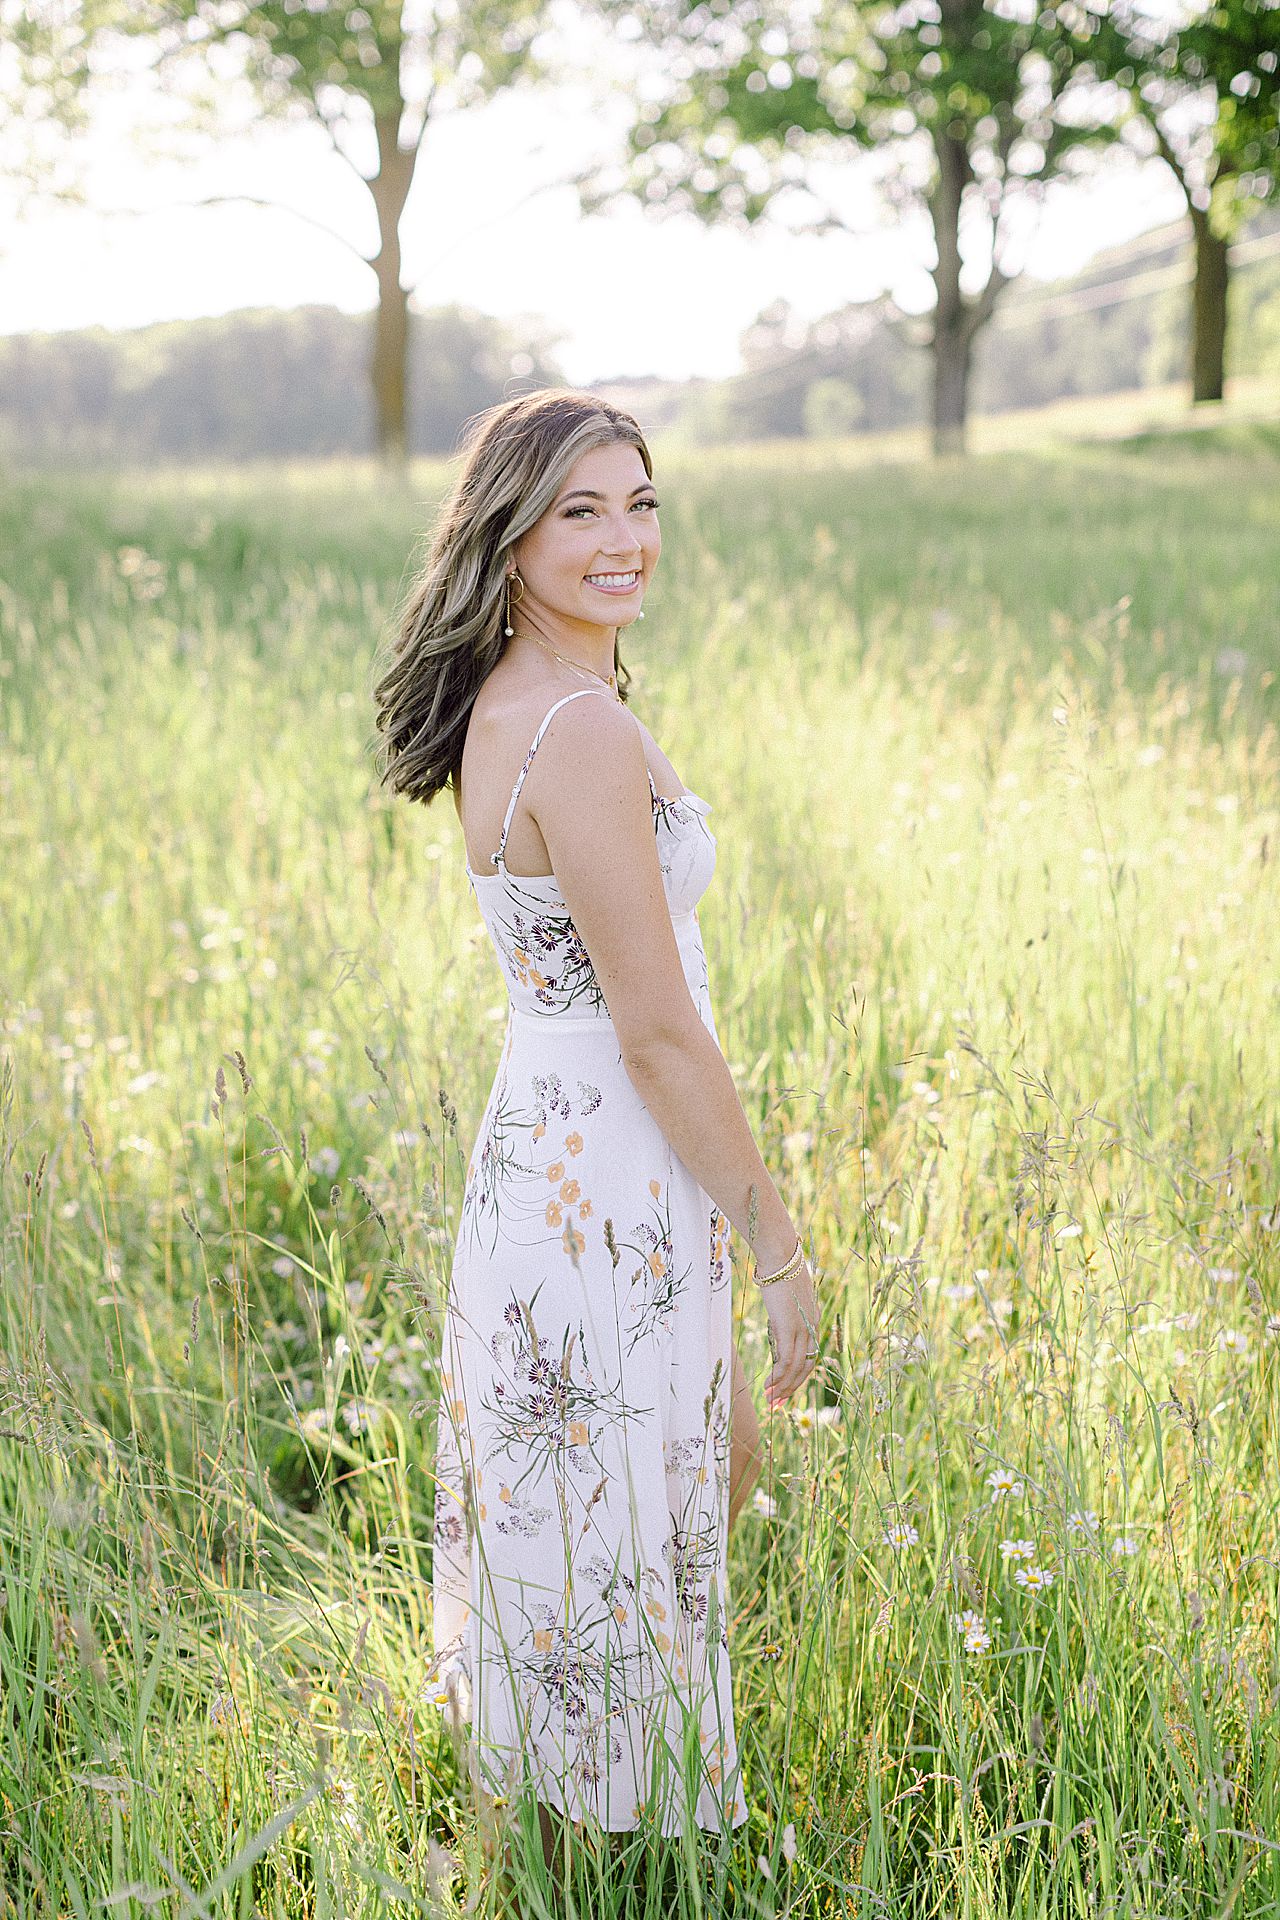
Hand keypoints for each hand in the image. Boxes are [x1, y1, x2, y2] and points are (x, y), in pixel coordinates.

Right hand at [760, 1255, 818, 1408]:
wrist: (780, 1256)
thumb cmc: (779, 1269)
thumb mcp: (786, 1292)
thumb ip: (786, 1306)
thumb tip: (778, 1307)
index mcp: (811, 1319)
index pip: (809, 1355)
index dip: (799, 1375)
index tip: (785, 1388)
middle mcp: (811, 1327)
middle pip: (806, 1367)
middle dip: (792, 1388)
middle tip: (778, 1404)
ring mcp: (801, 1329)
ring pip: (796, 1368)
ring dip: (783, 1387)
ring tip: (770, 1400)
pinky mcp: (789, 1328)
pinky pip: (785, 1361)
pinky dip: (778, 1377)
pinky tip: (768, 1386)